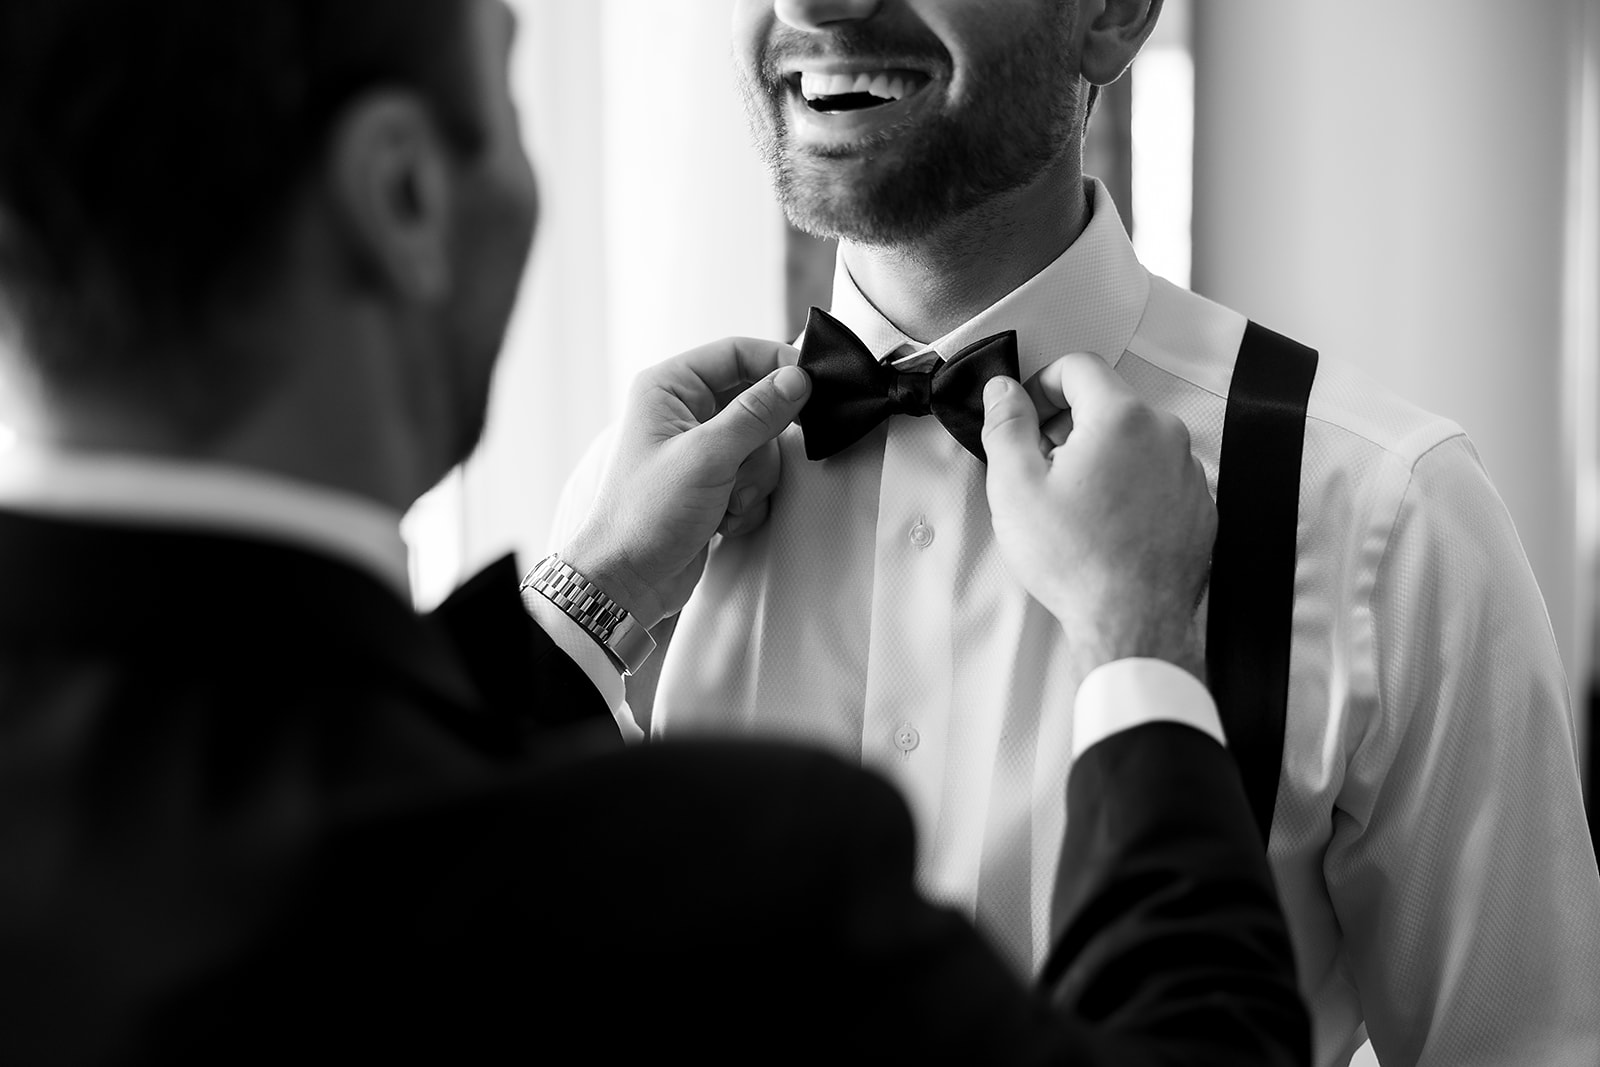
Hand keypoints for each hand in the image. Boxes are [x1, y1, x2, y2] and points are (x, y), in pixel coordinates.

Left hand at [563, 337, 809, 629]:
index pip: (737, 353)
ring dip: (754, 481)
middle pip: (757, 403)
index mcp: (669, 387)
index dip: (777, 364)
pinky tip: (723, 522)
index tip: (811, 386)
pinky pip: (756, 478)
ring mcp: (701, 450)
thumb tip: (798, 379)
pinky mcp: (714, 483)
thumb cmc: (646, 516)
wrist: (628, 582)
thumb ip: (757, 414)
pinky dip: (748, 502)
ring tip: (726, 505)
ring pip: (762, 446)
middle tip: (746, 469)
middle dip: (760, 444)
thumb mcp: (708, 457)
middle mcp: (683, 412)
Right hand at [980, 353, 1215, 677]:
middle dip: (1071, 426)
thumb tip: (1003, 390)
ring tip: (1077, 505)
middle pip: (1109, 404)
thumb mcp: (1015, 487)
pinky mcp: (1200, 505)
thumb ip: (1006, 425)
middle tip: (1043, 469)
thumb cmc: (1075, 558)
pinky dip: (1133, 486)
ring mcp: (1189, 470)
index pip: (1079, 367)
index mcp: (1120, 417)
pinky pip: (1160, 476)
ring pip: (1136, 441)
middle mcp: (1165, 433)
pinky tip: (1109, 524)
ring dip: (1104, 457)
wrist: (1132, 621)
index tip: (1028, 416)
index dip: (1044, 385)